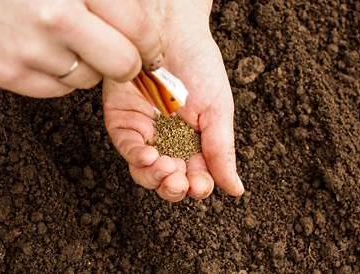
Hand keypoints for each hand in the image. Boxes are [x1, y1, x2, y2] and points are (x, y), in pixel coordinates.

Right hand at [0, 0, 162, 96]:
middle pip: (122, 65)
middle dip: (128, 65)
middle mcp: (55, 17)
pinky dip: (59, 76)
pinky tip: (42, 53)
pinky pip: (58, 90)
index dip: (151, 46)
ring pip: (89, 80)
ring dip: (87, 66)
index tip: (152, 53)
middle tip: (122, 58)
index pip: (138, 28)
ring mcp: (30, 49)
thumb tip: (145, 30)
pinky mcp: (9, 75)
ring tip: (64, 42)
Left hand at [103, 0, 243, 201]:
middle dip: (174, 187)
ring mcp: (144, 133)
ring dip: (156, 178)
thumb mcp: (218, 111)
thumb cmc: (200, 66)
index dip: (197, 187)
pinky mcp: (123, 121)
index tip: (201, 186)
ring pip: (145, 172)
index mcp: (194, 143)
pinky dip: (138, 158)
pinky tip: (150, 156)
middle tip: (181, 181)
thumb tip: (236, 190)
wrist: (173, 32)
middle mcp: (168, 141)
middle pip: (167, 180)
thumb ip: (222, 152)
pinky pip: (128, 148)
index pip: (194, 177)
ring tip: (168, 170)